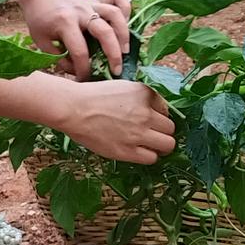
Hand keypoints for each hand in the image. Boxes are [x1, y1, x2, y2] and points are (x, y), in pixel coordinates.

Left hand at [23, 0, 131, 79]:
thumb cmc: (41, 22)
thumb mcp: (42, 42)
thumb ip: (59, 59)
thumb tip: (77, 71)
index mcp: (64, 23)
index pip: (79, 51)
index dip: (83, 69)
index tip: (84, 79)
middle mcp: (81, 11)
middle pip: (104, 31)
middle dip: (113, 55)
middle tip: (116, 71)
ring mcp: (91, 3)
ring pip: (115, 14)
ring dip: (124, 34)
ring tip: (125, 51)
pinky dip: (126, 8)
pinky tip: (127, 23)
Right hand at [53, 79, 175, 164]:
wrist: (73, 108)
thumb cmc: (91, 96)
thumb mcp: (121, 87)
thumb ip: (139, 97)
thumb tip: (152, 110)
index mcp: (144, 94)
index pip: (167, 108)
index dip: (158, 114)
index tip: (150, 118)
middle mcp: (146, 114)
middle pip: (171, 128)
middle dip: (162, 130)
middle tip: (151, 132)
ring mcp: (138, 133)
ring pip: (168, 144)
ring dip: (160, 145)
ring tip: (148, 144)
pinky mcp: (128, 151)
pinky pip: (152, 158)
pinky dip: (148, 155)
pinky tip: (138, 151)